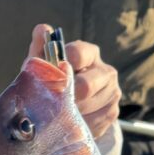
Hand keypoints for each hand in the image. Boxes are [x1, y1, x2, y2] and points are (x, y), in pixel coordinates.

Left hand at [26, 24, 121, 139]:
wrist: (73, 107)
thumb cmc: (55, 81)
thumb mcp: (45, 66)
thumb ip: (41, 49)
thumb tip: (41, 29)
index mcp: (89, 54)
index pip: (78, 54)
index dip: (60, 65)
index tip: (48, 76)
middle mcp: (106, 71)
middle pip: (85, 86)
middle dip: (64, 96)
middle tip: (49, 103)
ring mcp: (112, 93)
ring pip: (87, 107)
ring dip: (68, 113)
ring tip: (56, 114)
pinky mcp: (112, 113)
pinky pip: (91, 123)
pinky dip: (76, 125)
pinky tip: (68, 123)